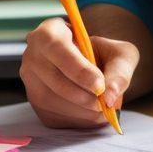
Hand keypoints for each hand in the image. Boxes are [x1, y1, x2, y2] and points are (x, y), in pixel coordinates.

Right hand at [20, 17, 138, 128]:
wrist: (95, 67)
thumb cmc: (106, 55)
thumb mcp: (121, 54)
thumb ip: (120, 71)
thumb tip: (109, 96)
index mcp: (50, 32)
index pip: (56, 47)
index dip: (78, 69)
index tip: (100, 85)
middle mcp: (33, 55)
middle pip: (54, 79)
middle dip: (84, 96)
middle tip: (106, 102)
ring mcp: (30, 80)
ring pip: (52, 101)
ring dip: (83, 110)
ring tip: (103, 106)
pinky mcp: (35, 102)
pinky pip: (53, 115)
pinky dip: (78, 119)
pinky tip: (92, 112)